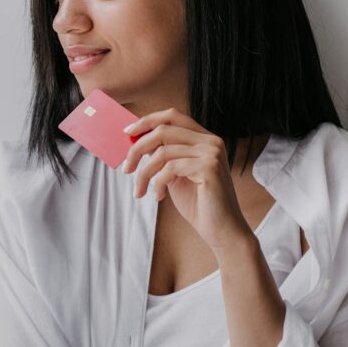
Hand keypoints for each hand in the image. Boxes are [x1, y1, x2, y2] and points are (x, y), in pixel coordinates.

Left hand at [122, 107, 248, 249]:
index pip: (173, 116)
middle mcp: (211, 141)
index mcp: (204, 139)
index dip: (147, 121)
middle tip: (126, 168)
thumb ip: (162, 156)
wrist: (221, 230)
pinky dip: (158, 183)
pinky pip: (170, 168)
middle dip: (138, 148)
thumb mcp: (175, 175)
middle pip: (163, 130)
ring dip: (144, 173)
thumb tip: (136, 142)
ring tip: (140, 190)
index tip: (127, 132)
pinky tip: (160, 196)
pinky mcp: (209, 167)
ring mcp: (212, 152)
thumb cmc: (198, 204)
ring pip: (163, 152)